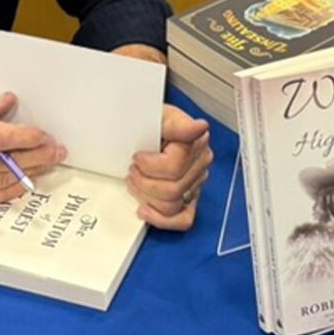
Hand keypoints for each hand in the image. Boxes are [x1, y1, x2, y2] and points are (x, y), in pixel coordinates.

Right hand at [0, 93, 64, 205]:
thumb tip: (8, 103)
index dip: (26, 137)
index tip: (43, 135)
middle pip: (6, 161)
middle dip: (37, 156)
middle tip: (56, 151)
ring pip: (0, 181)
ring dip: (27, 174)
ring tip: (46, 165)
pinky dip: (6, 192)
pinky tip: (22, 185)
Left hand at [128, 103, 211, 230]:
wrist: (151, 126)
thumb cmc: (153, 121)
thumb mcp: (159, 115)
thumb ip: (178, 125)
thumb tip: (199, 127)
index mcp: (197, 141)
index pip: (175, 166)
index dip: (150, 165)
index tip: (137, 156)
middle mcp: (200, 162)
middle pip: (172, 189)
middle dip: (144, 181)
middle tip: (133, 169)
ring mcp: (196, 181)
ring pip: (173, 205)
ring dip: (147, 196)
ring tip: (136, 182)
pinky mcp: (190, 197)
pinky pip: (183, 219)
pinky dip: (162, 219)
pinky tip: (146, 209)